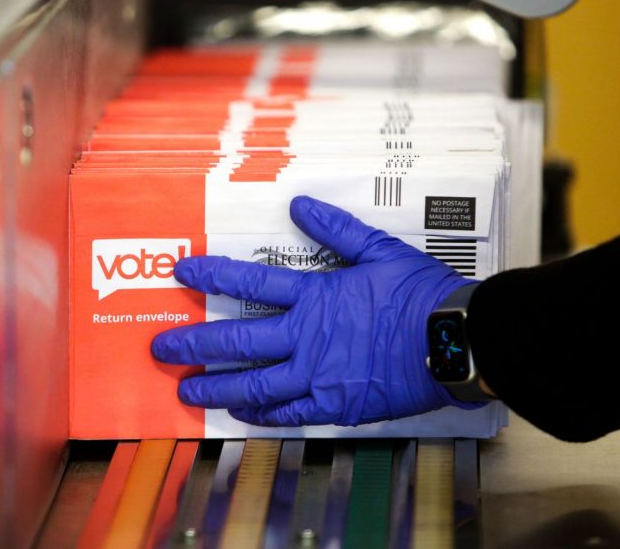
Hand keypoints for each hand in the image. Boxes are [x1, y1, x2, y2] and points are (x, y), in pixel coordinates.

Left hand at [150, 195, 482, 426]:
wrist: (457, 341)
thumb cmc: (421, 295)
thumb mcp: (380, 251)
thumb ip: (336, 230)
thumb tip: (301, 205)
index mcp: (315, 295)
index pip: (249, 280)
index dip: (211, 274)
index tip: (180, 272)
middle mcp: (307, 337)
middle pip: (238, 340)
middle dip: (194, 344)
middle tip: (162, 350)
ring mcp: (318, 375)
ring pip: (255, 383)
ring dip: (217, 386)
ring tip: (187, 391)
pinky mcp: (336, 405)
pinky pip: (289, 413)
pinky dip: (263, 414)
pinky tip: (242, 413)